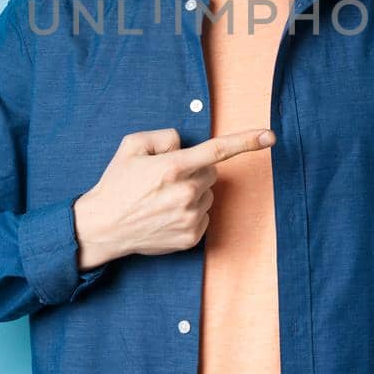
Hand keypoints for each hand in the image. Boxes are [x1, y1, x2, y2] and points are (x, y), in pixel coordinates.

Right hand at [72, 127, 275, 268]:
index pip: (218, 150)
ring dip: (192, 193)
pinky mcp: (191, 237)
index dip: (247, 142)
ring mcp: (190, 217)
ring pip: (207, 195)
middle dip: (195, 171)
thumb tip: (184, 145)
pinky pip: (203, 217)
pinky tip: (166, 215)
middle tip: (166, 179)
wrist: (102, 227)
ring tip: (161, 200)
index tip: (270, 136)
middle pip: (211, 173)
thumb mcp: (132, 146)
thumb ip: (164, 136)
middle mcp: (186, 192)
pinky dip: (190, 213)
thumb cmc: (116, 183)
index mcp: (174, 167)